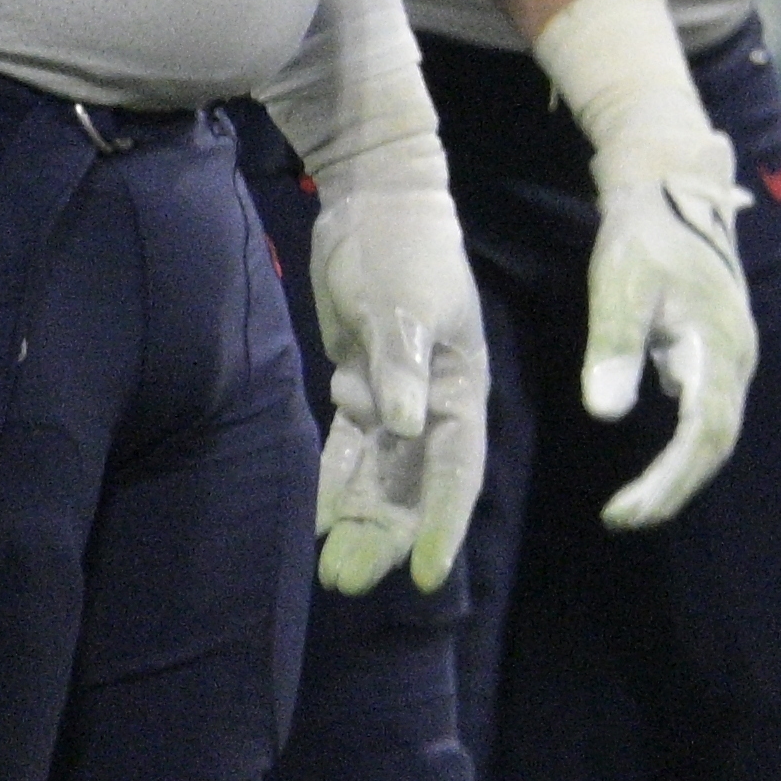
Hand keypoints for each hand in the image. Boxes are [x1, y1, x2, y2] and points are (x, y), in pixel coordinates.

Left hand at [302, 168, 493, 595]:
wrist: (376, 199)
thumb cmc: (403, 247)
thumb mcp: (404, 302)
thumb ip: (402, 364)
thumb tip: (403, 424)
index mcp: (459, 388)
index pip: (455, 470)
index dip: (443, 525)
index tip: (426, 576)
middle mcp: (434, 401)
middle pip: (414, 484)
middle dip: (387, 535)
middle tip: (349, 582)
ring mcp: (396, 393)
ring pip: (381, 473)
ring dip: (361, 520)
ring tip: (334, 572)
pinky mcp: (361, 378)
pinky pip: (350, 446)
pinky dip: (336, 482)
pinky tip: (321, 519)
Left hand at [577, 141, 757, 530]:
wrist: (672, 187)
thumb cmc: (644, 233)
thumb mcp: (619, 285)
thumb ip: (615, 348)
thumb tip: (606, 413)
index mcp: (720, 345)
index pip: (704, 433)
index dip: (668, 478)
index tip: (623, 510)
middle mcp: (736, 359)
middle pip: (716, 443)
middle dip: (673, 488)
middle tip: (623, 518)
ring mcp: (730, 357)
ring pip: (715, 432)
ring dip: (679, 474)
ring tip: (634, 505)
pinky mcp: (715, 353)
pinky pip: (707, 415)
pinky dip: (682, 450)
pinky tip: (652, 467)